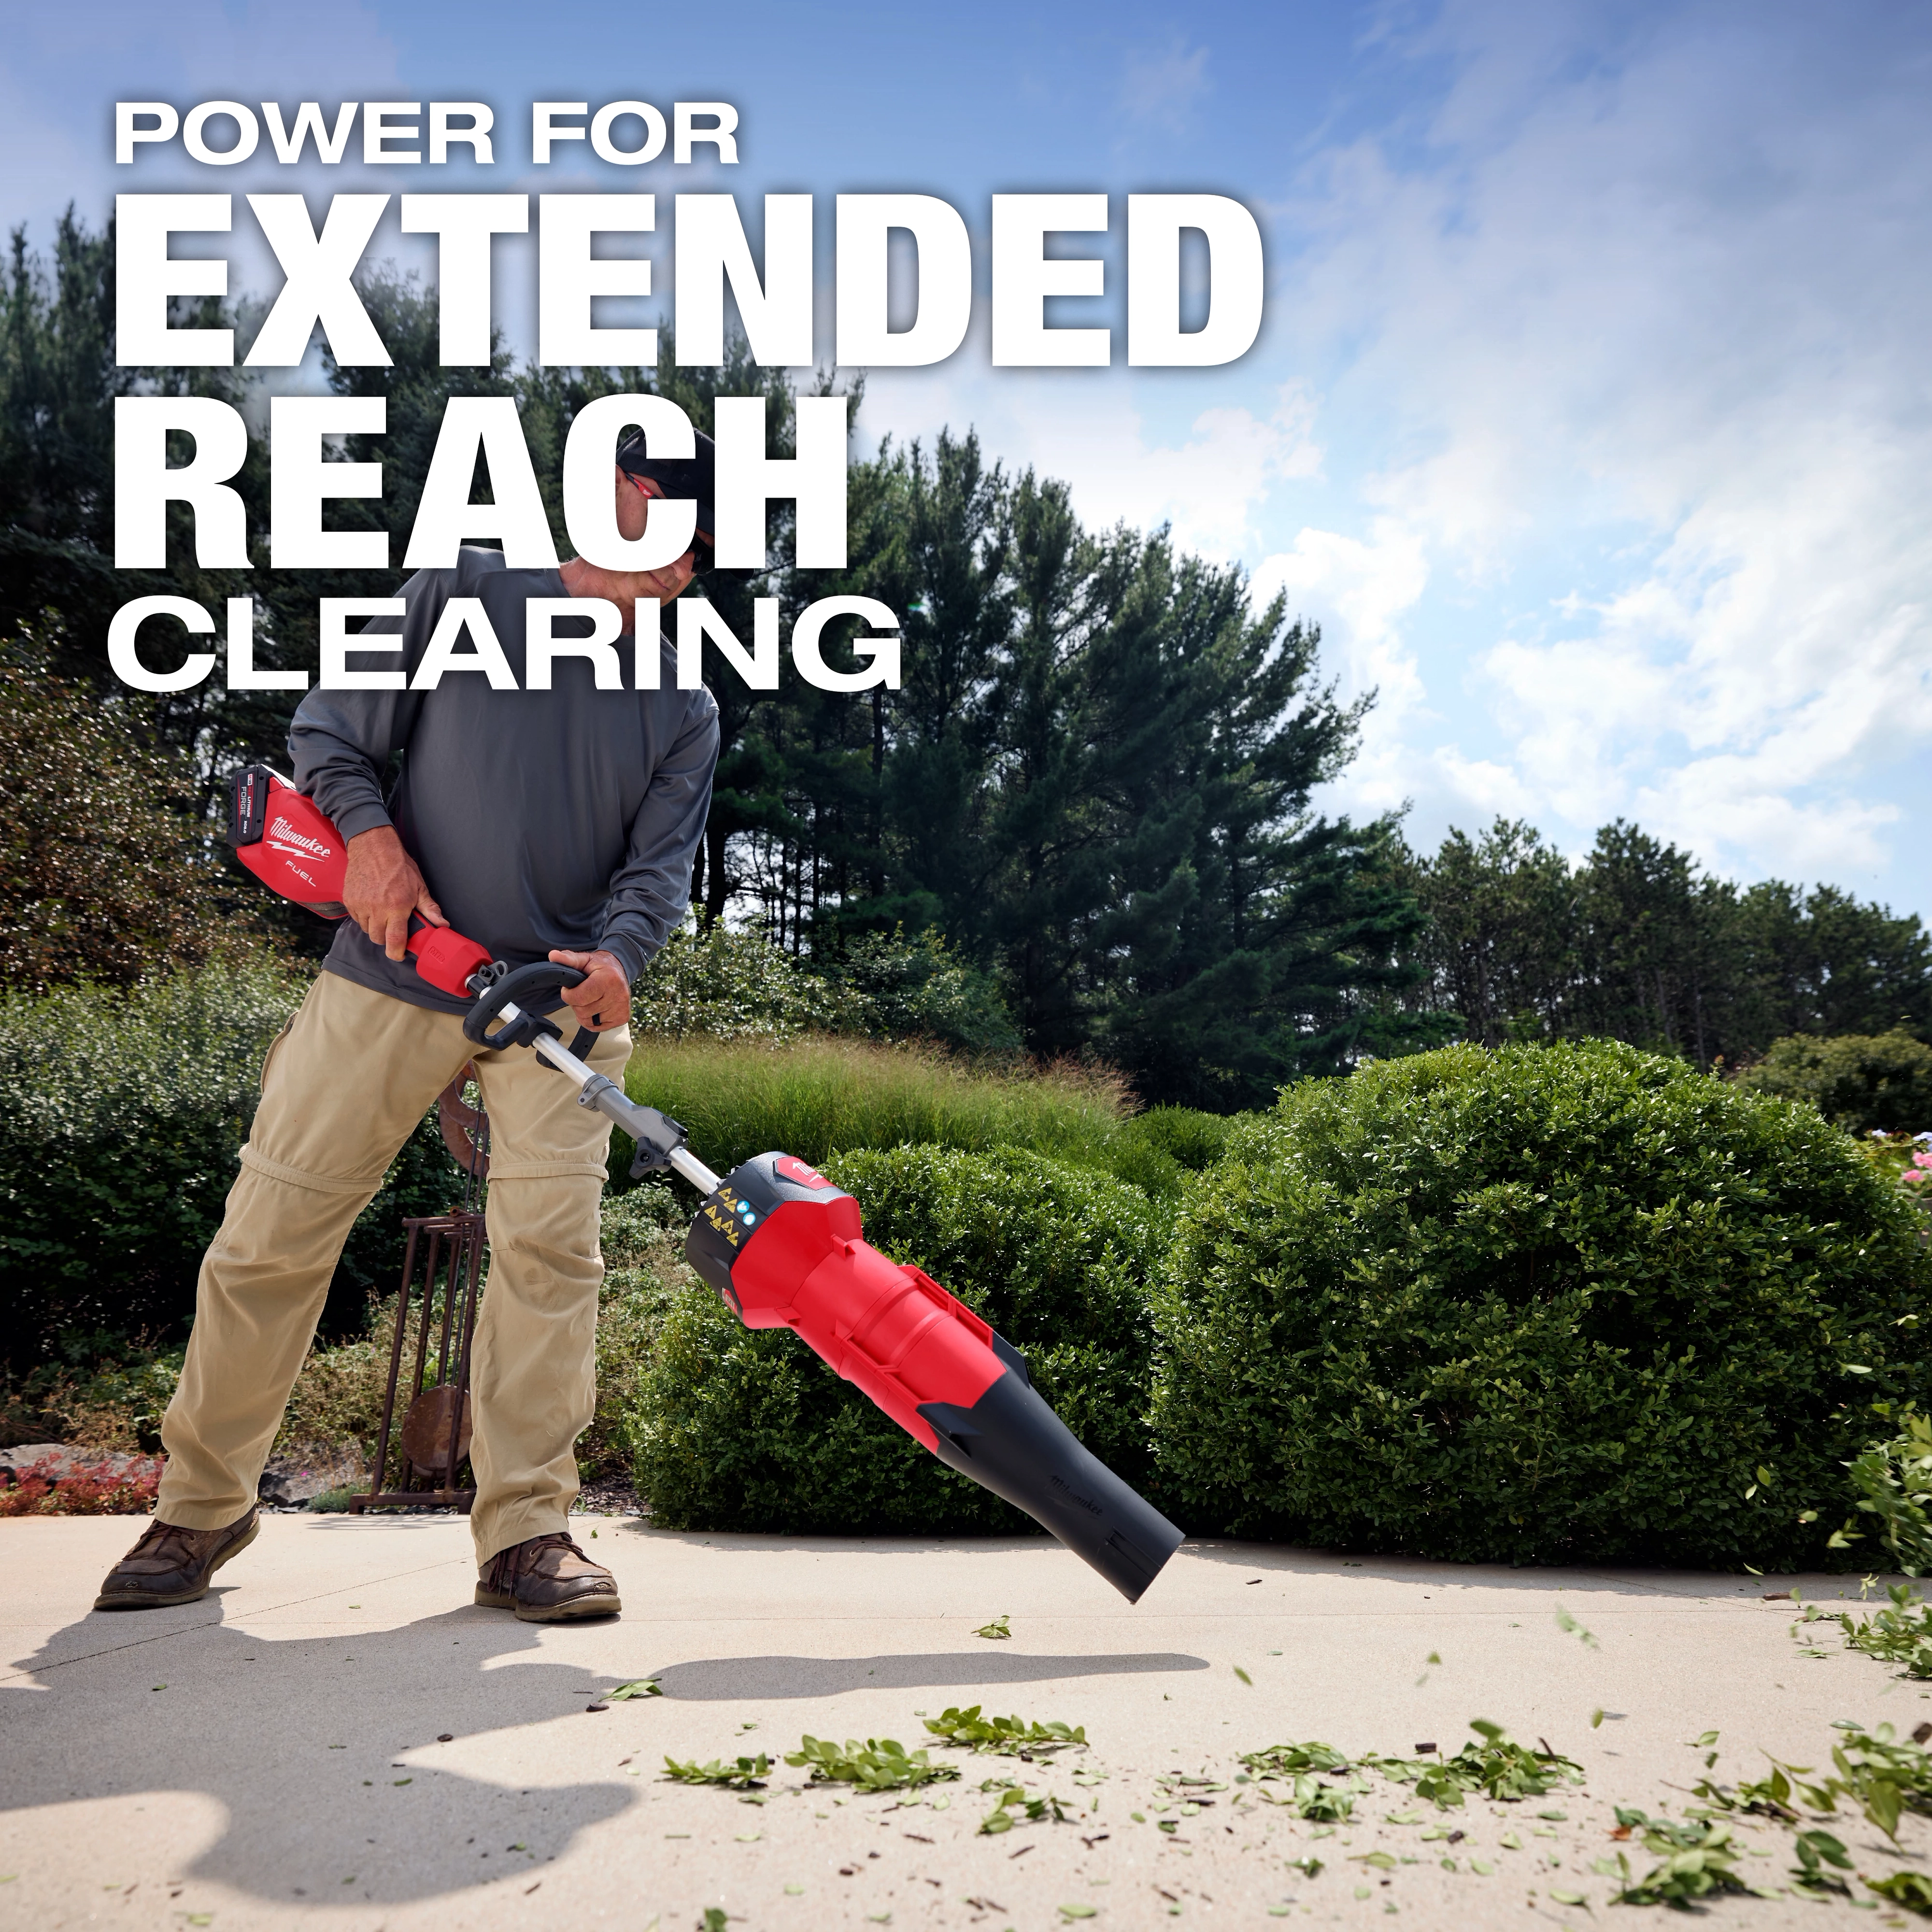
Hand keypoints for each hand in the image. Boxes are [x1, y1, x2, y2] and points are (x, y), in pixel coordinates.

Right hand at [343, 826, 445, 961]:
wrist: (373, 847)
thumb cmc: (398, 865)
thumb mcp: (419, 886)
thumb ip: (429, 908)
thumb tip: (442, 924)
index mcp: (396, 907)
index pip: (394, 941)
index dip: (397, 953)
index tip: (400, 954)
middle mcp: (376, 909)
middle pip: (378, 939)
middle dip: (387, 939)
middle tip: (394, 928)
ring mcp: (360, 905)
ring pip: (366, 930)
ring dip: (375, 927)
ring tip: (383, 913)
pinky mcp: (349, 901)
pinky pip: (356, 919)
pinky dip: (364, 917)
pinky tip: (372, 906)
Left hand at [549, 948, 630, 1031]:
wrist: (620, 969)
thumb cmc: (600, 966)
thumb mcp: (584, 959)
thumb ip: (568, 959)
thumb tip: (553, 955)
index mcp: (608, 979)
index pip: (579, 998)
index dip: (568, 995)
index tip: (571, 988)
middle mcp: (618, 994)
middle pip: (583, 1011)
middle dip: (577, 1003)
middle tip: (582, 993)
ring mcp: (621, 1008)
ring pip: (589, 1021)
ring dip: (584, 1013)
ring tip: (590, 1000)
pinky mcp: (622, 1017)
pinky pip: (597, 1027)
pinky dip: (593, 1020)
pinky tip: (597, 1008)